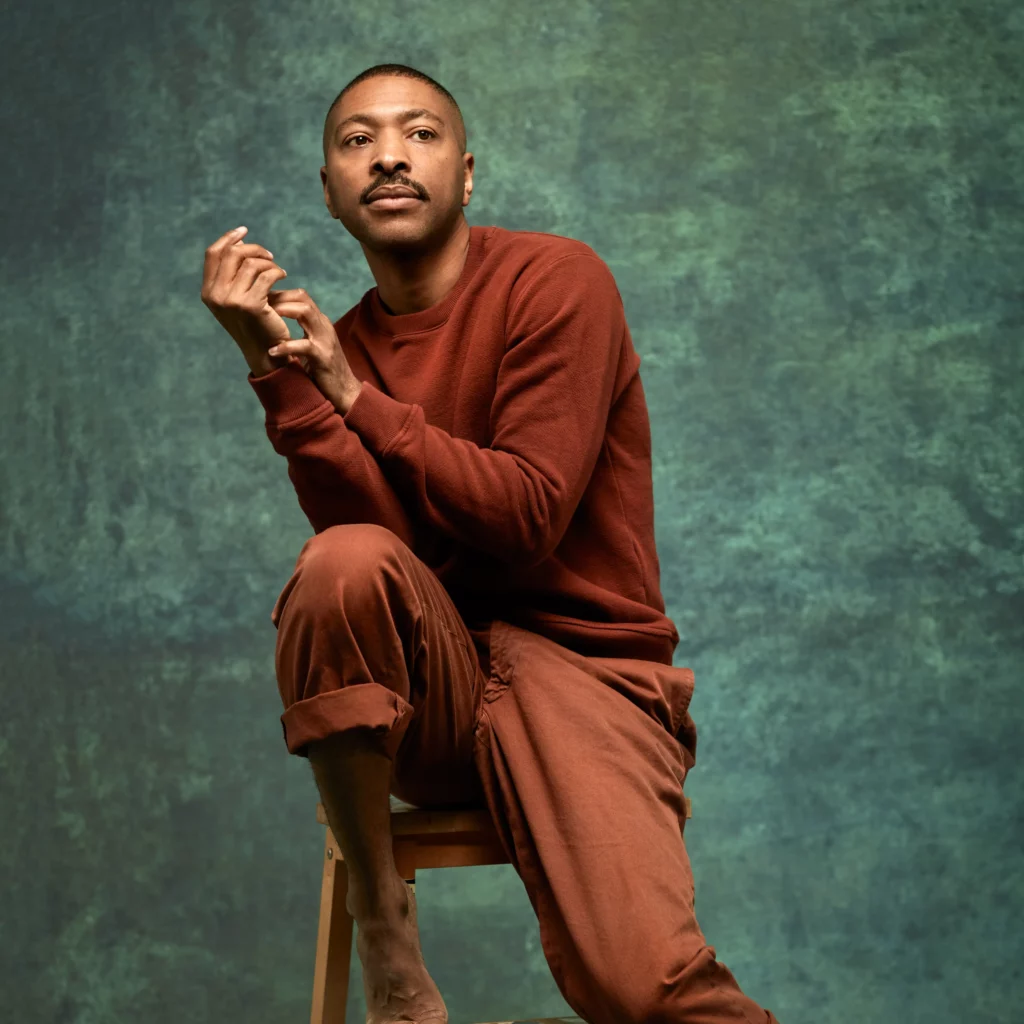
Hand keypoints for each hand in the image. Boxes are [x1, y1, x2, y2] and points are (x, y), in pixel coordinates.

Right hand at [200, 225, 291, 375]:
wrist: (264, 351)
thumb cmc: (254, 322)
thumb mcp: (236, 297)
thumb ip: (232, 273)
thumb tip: (239, 242)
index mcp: (208, 291)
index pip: (213, 253)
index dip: (228, 238)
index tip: (244, 231)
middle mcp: (215, 295)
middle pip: (232, 254)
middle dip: (253, 249)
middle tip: (269, 255)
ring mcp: (231, 300)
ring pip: (251, 263)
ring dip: (268, 262)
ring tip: (278, 270)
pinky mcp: (251, 305)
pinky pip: (266, 275)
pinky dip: (277, 271)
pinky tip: (283, 276)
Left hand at [266, 288, 362, 412]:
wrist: (345, 391)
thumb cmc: (324, 370)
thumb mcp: (312, 344)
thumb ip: (303, 331)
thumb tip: (276, 323)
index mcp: (320, 323)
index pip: (300, 296)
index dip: (280, 293)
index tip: (260, 300)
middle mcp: (324, 326)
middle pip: (302, 298)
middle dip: (279, 297)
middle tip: (258, 304)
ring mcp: (325, 340)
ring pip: (305, 312)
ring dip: (282, 311)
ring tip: (265, 317)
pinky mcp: (323, 357)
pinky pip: (304, 346)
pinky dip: (285, 347)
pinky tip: (272, 352)